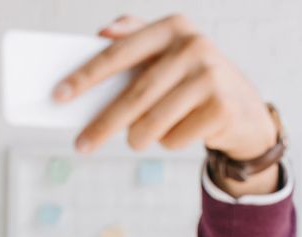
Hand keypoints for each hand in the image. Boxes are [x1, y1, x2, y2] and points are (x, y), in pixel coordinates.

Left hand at [53, 14, 276, 160]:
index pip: (119, 52)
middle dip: (102, 124)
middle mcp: (195, 46)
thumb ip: (132, 38)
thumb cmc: (188, 81)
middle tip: (80, 145)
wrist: (243, 110)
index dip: (87, 75)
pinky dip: (168, 143)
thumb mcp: (165, 53)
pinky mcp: (223, 108)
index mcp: (173, 27)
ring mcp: (212, 77)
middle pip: (135, 95)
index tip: (58, 95)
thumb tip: (102, 32)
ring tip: (137, 139)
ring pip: (153, 122)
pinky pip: (174, 138)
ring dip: (137, 138)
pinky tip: (181, 131)